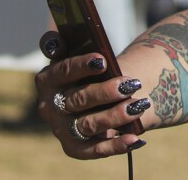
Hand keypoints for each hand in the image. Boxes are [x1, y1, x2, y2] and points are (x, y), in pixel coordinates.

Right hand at [34, 33, 147, 158]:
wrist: (102, 95)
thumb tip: (55, 37)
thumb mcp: (84, 53)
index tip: (102, 60)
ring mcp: (61, 128)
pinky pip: (94, 150)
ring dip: (115, 116)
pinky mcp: (75, 147)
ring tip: (138, 106)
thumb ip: (70, 43)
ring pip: (87, 125)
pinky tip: (137, 138)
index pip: (62, 71)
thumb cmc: (93, 69)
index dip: (81, 66)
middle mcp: (50, 106)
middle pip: (77, 99)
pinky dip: (116, 145)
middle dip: (105, 92)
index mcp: (48, 79)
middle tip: (131, 84)